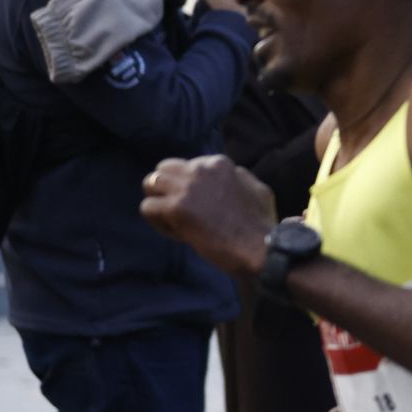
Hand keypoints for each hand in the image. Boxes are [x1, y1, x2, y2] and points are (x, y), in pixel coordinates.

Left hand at [140, 156, 275, 277]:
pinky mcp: (176, 208)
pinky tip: (179, 234)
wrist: (262, 247)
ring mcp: (186, 188)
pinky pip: (148, 208)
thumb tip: (233, 174)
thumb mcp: (258, 190)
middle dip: (167, 189)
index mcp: (218, 164)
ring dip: (159, 203)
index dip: (190, 188)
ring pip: (149, 184)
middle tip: (180, 211)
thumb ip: (240, 178)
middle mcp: (199, 170)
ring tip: (175, 221)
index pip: (188, 166)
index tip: (202, 207)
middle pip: (163, 170)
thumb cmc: (263, 225)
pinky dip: (159, 223)